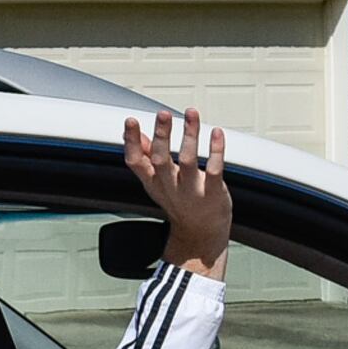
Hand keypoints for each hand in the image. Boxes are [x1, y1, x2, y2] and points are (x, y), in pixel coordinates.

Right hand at [123, 107, 228, 278]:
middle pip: (160, 159)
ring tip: (191, 113)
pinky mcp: (213, 193)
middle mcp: (170, 186)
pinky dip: (216, 150)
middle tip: (163, 114)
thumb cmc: (181, 203)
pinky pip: (215, 170)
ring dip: (190, 135)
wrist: (201, 235)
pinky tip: (216, 132)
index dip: (131, 142)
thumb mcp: (158, 182)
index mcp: (154, 183)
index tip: (131, 121)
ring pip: (188, 161)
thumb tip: (133, 135)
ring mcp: (192, 190)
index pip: (135, 162)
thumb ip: (146, 157)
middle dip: (161, 136)